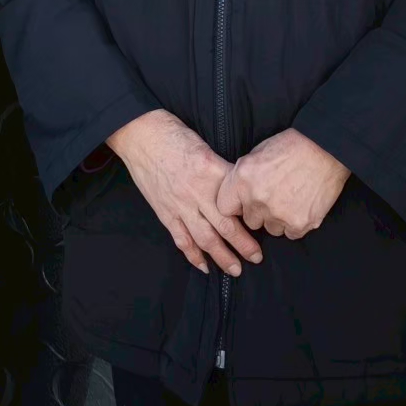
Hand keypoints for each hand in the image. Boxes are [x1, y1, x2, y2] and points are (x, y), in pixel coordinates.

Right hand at [107, 111, 264, 278]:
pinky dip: (193, 256)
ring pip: (206, 238)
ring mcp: (181, 205)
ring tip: (236, 269)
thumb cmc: (175, 135)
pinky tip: (204, 267)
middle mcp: (199, 192)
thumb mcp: (207, 147)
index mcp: (213, 172)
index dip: (253, 216)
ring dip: (222, 257)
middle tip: (257, 258)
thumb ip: (222, 170)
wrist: (141, 135)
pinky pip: (182, 239)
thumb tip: (240, 188)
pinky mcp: (166, 213)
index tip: (264, 225)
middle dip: (244, 245)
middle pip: (226, 226)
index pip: (239, 201)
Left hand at [217, 129, 349, 239]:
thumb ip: (243, 177)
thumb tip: (237, 195)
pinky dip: (295, 223)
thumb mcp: (256, 153)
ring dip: (277, 219)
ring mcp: (279, 215)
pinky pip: (290, 233)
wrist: (325, 149)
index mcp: (243, 180)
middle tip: (273, 196)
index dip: (235, 205)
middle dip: (259, 212)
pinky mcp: (299, 224)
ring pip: (271, 229)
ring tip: (290, 199)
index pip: (224, 208)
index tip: (243, 203)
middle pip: (250, 221)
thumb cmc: (291, 146)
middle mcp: (257, 200)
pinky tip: (301, 205)